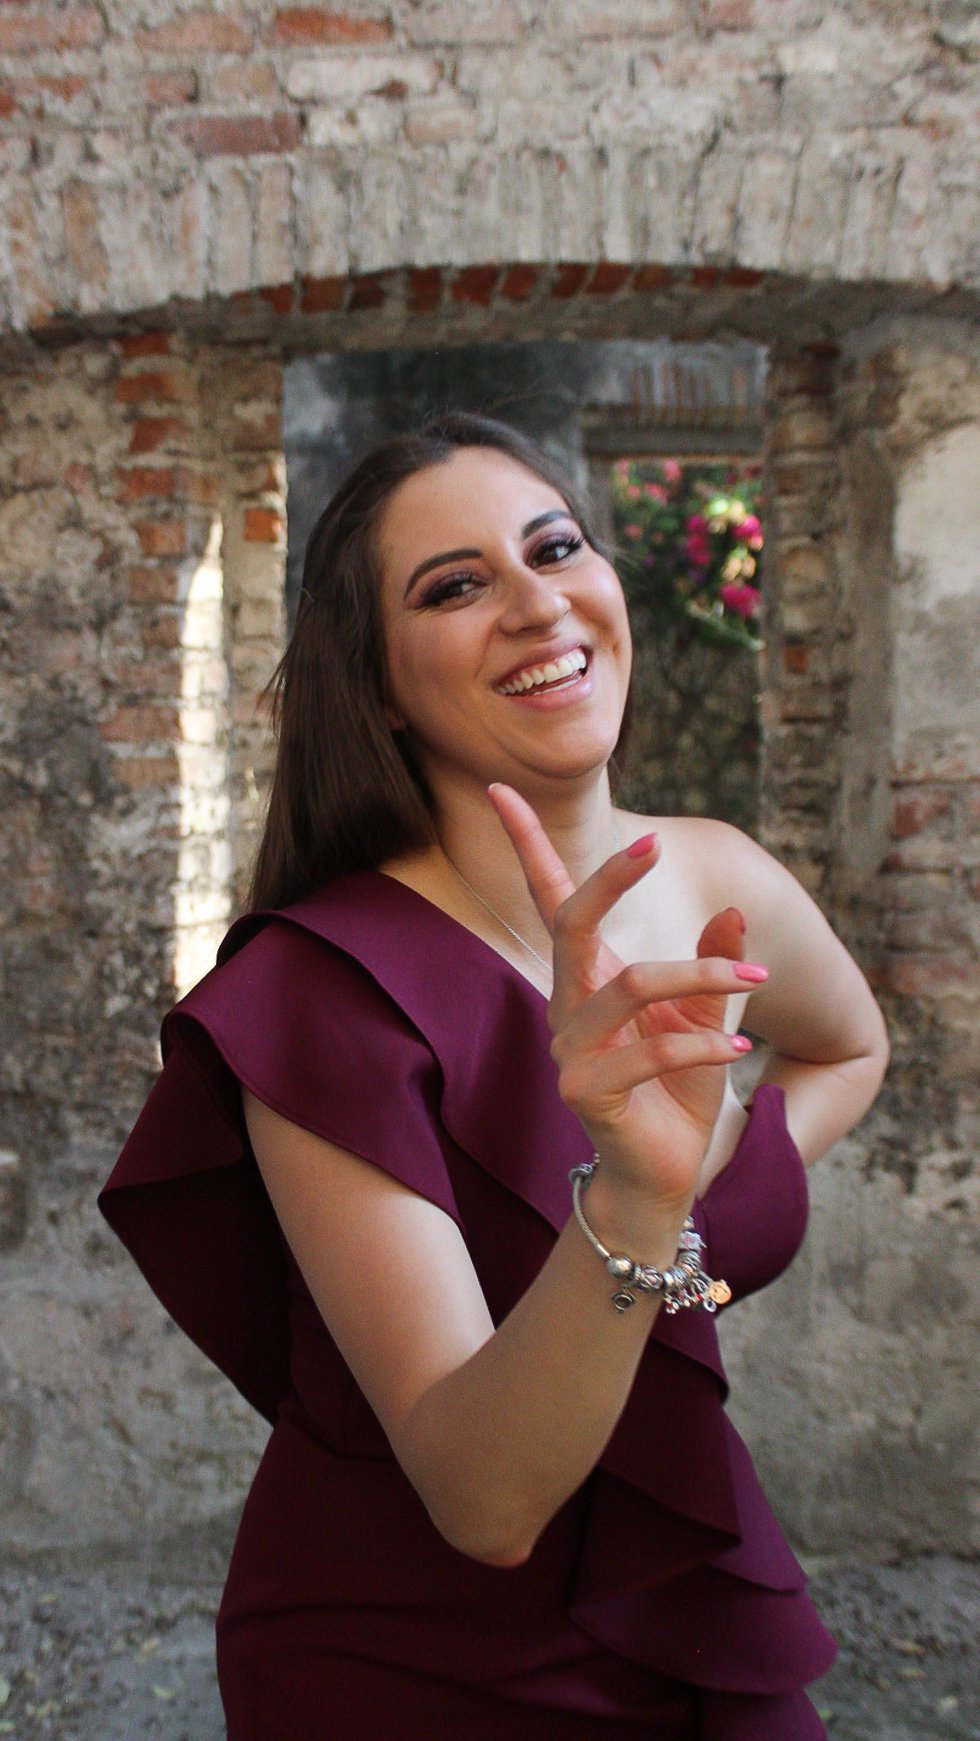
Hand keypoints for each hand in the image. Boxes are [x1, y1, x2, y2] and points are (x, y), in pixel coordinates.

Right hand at [488, 785, 759, 1209]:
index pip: (549, 902)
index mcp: (585, 980)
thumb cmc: (674, 1093)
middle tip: (654, 846)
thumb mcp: (703, 1017)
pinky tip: (739, 1047)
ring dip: (701, 972)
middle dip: (609, 879)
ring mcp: (569, 1051)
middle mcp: (566, 1007)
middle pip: (571, 922)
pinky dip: (704, 1042)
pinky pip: (649, 1050)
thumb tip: (732, 909)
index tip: (501, 788)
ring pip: (629, 982)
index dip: (525, 845)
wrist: (662, 1177)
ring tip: (754, 976)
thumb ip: (713, 967)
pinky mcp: (587, 1093)